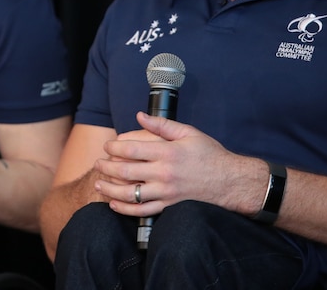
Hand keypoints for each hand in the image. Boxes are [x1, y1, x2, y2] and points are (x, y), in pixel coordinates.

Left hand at [93, 111, 239, 216]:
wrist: (229, 181)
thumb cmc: (209, 154)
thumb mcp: (188, 132)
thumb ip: (162, 124)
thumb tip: (139, 115)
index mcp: (167, 152)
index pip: (132, 149)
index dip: (115, 147)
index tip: (108, 146)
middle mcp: (164, 173)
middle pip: (126, 171)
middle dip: (107, 167)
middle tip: (97, 163)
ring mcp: (166, 192)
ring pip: (130, 194)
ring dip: (110, 190)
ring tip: (99, 184)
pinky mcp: (169, 206)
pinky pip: (143, 211)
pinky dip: (125, 209)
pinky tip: (114, 205)